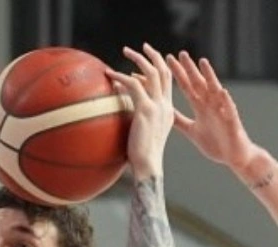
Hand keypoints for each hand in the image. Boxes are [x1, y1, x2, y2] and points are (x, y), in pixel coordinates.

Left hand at [105, 44, 175, 181]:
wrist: (147, 167)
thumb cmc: (141, 158)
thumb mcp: (141, 135)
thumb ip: (136, 121)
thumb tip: (120, 115)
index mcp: (167, 111)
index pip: (167, 83)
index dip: (158, 69)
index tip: (144, 63)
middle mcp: (165, 106)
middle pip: (164, 72)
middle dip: (153, 56)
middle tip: (141, 47)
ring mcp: (157, 106)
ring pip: (152, 72)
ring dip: (138, 58)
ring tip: (125, 51)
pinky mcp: (146, 109)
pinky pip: (133, 84)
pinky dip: (121, 76)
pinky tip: (110, 75)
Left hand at [166, 51, 263, 175]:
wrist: (234, 157)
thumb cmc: (216, 143)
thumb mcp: (192, 131)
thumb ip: (179, 120)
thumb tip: (165, 112)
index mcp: (201, 108)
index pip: (187, 87)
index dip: (178, 74)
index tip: (169, 60)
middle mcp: (211, 105)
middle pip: (199, 84)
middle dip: (190, 69)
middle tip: (181, 53)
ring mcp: (222, 112)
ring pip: (215, 90)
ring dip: (209, 77)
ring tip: (203, 63)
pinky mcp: (232, 122)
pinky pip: (230, 110)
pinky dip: (226, 100)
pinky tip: (222, 91)